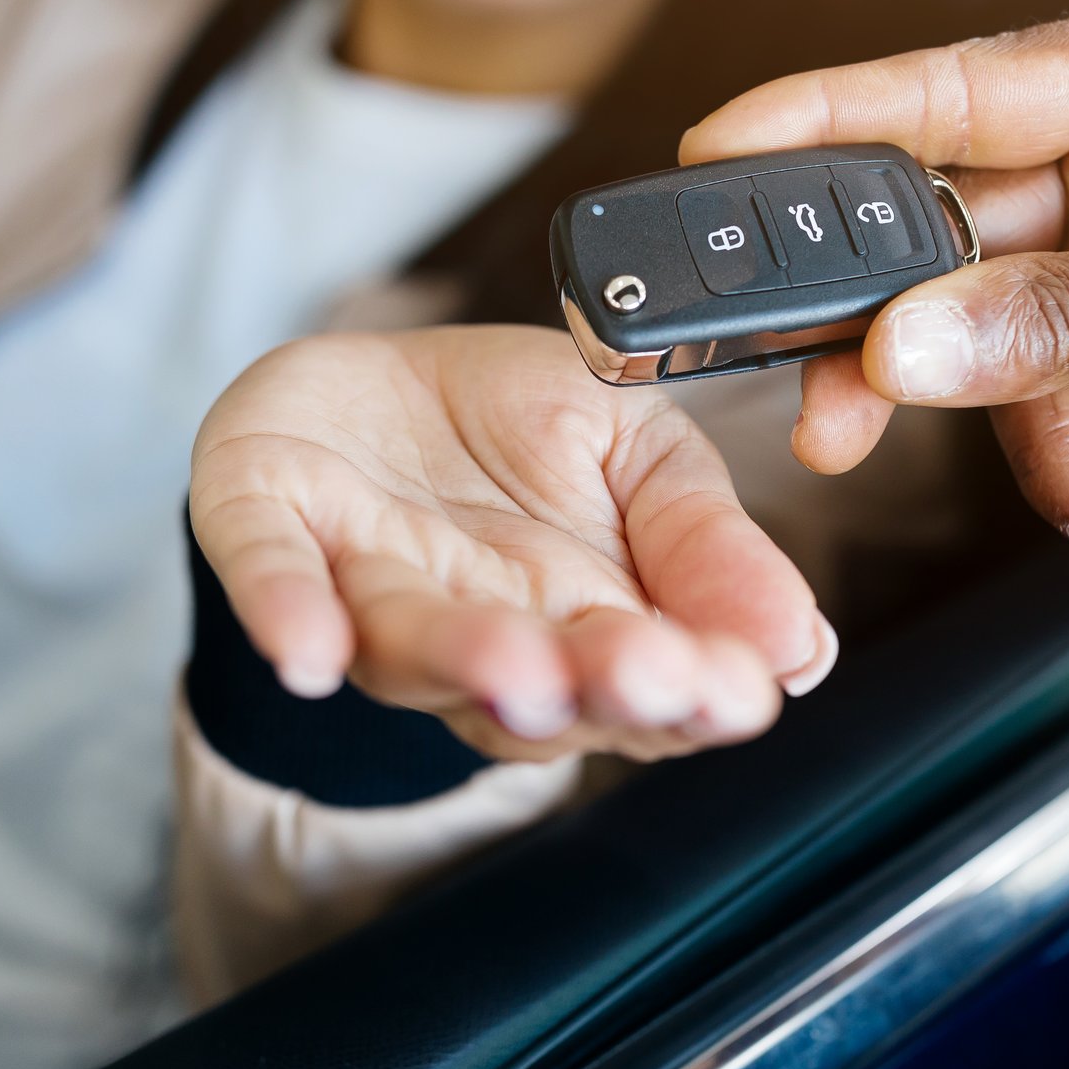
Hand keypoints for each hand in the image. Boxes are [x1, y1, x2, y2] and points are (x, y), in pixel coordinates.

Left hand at [190, 326, 835, 760]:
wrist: (374, 375)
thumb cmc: (514, 432)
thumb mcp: (645, 453)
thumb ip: (710, 543)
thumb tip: (801, 644)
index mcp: (582, 624)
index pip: (644, 685)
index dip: (690, 692)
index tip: (742, 686)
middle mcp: (476, 631)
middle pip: (533, 686)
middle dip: (592, 683)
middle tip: (651, 677)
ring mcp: (367, 590)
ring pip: (416, 647)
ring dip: (469, 662)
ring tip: (525, 665)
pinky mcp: (266, 531)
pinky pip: (273, 582)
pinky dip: (286, 616)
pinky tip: (308, 654)